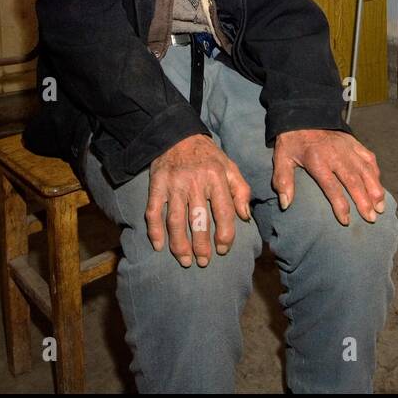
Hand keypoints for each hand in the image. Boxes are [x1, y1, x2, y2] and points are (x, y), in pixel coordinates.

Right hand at [146, 134, 251, 267]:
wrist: (177, 135)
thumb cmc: (208, 156)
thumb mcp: (230, 167)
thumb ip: (240, 191)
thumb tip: (245, 217)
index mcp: (216, 177)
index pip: (224, 212)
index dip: (225, 235)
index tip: (223, 250)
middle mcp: (194, 182)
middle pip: (198, 220)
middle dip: (201, 245)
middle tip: (204, 262)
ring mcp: (173, 184)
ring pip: (175, 220)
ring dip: (179, 244)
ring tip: (185, 260)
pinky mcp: (156, 185)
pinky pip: (153, 211)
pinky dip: (154, 230)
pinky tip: (158, 246)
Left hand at [273, 129, 386, 225]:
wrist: (303, 114)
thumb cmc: (293, 141)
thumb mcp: (281, 158)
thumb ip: (283, 181)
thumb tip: (285, 204)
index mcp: (317, 161)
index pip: (332, 187)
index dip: (340, 205)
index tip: (346, 221)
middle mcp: (336, 155)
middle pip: (353, 181)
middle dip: (364, 201)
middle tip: (371, 218)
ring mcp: (348, 148)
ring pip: (365, 171)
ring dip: (375, 190)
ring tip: (380, 207)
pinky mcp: (354, 142)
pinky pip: (369, 158)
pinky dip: (375, 173)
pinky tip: (379, 187)